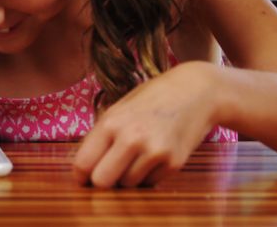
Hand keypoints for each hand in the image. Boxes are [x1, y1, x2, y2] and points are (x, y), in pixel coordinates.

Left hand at [73, 62, 218, 186]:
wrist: (196, 92)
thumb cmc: (152, 99)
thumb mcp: (119, 110)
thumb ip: (101, 137)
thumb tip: (83, 169)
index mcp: (111, 122)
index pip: (83, 163)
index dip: (80, 175)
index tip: (84, 179)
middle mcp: (131, 138)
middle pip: (102, 181)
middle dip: (102, 182)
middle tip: (108, 174)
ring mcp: (154, 151)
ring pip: (127, 185)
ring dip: (128, 178)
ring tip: (136, 157)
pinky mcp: (174, 162)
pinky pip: (150, 183)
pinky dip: (148, 176)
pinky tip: (154, 156)